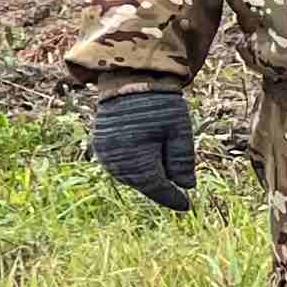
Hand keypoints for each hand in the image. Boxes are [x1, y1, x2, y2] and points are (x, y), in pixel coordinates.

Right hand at [87, 86, 197, 212]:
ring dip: (147, 177)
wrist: (129, 79)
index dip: (173, 198)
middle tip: (178, 191)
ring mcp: (105, 153)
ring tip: (164, 172)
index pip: (157, 188)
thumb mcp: (178, 131)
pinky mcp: (100, 144)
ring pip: (130, 176)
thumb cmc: (159, 104)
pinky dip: (134, 167)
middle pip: (143, 183)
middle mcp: (116, 161)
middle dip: (161, 187)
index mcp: (136, 160)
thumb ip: (182, 160)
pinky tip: (147, 159)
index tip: (187, 206)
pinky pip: (119, 165)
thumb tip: (187, 187)